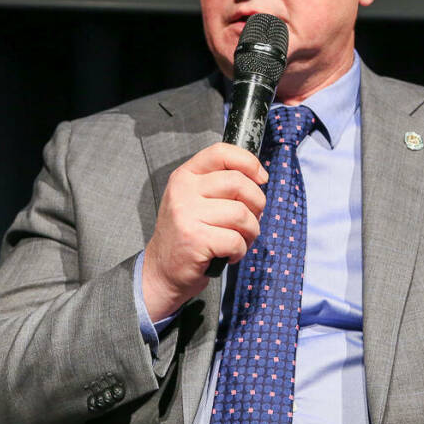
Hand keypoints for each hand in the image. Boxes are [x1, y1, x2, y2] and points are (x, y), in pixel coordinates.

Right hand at [142, 142, 266, 320]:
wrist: (162, 271)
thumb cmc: (187, 235)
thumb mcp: (194, 200)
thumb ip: (219, 184)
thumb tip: (258, 178)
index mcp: (185, 176)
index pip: (221, 153)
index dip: (248, 162)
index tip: (261, 177)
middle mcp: (183, 191)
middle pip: (238, 183)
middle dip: (257, 204)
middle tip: (250, 220)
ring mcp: (187, 214)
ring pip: (241, 213)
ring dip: (250, 231)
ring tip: (240, 240)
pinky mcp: (195, 239)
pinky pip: (235, 240)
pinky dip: (240, 250)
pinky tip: (229, 254)